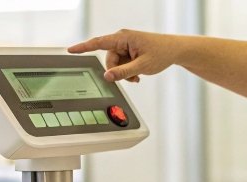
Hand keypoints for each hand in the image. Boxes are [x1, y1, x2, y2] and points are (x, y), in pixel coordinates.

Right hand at [68, 30, 182, 82]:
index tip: (70, 50)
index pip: (98, 42)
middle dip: (118, 71)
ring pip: (116, 64)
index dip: (83, 47)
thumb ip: (123, 72)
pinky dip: (128, 71)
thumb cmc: (162, 53)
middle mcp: (122, 39)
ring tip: (138, 76)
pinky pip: (122, 64)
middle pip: (109, 59)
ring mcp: (126, 45)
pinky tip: (138, 74)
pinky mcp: (129, 51)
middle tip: (132, 78)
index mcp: (123, 38)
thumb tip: (107, 77)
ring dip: (125, 73)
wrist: (175, 51)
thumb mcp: (142, 66)